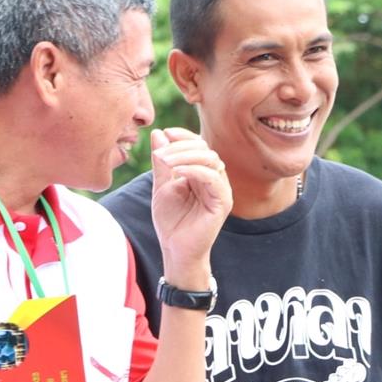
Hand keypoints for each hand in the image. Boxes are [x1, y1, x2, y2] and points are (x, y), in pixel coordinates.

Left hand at [149, 127, 231, 275]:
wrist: (175, 249)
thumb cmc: (170, 221)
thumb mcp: (161, 186)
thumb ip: (161, 162)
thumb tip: (159, 132)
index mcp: (202, 173)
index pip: (198, 145)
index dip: (184, 136)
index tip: (165, 133)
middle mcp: (215, 179)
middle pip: (205, 149)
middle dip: (181, 146)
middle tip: (160, 153)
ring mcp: (221, 190)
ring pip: (211, 160)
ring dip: (186, 156)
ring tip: (165, 161)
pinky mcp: (223, 202)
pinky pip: (213, 178)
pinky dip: (194, 170)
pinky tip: (177, 172)